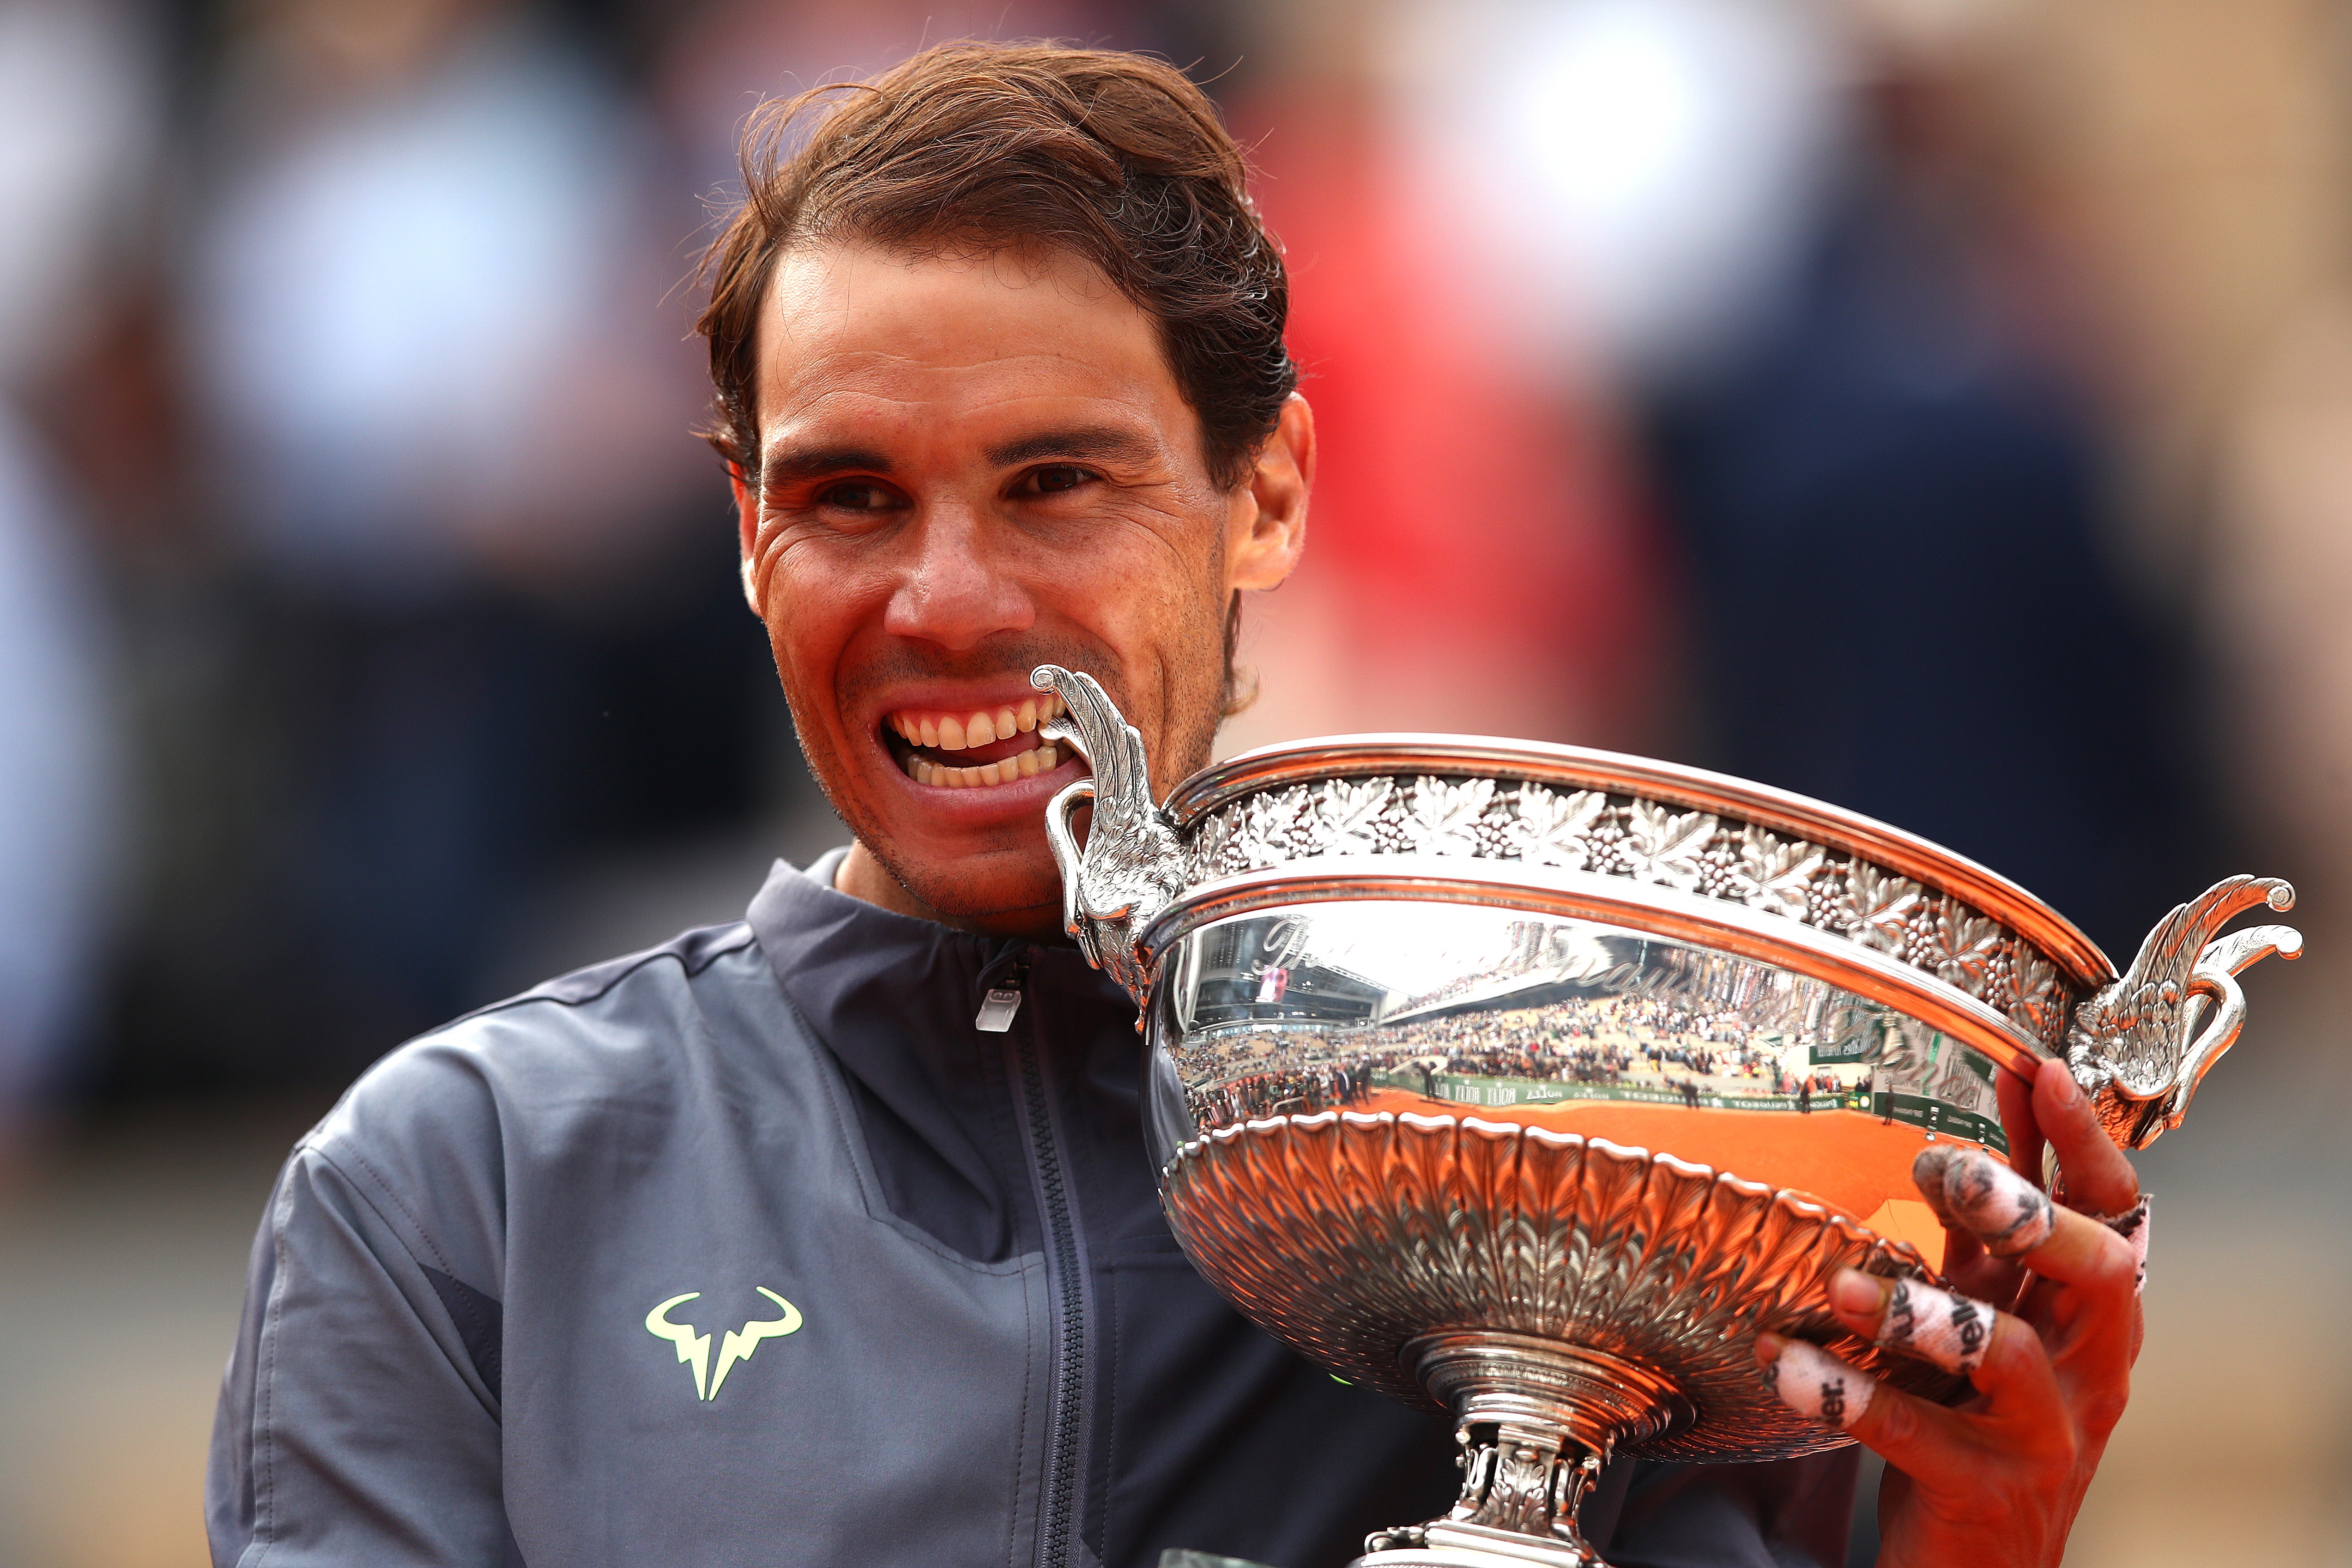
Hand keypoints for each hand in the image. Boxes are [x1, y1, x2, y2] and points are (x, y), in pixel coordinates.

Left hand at [1756, 1057, 2145, 1566]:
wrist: (1978, 1562)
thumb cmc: (1980, 1418)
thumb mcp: (1992, 1309)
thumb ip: (1992, 1224)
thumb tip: (2000, 1103)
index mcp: (2089, 1320)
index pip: (2114, 1215)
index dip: (2084, 1143)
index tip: (2039, 1070)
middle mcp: (2086, 1372)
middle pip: (2100, 1274)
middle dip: (2027, 1212)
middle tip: (1946, 1166)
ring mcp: (2041, 1437)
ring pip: (2006, 1355)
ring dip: (1920, 1308)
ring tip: (1837, 1281)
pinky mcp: (1983, 1493)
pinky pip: (1919, 1437)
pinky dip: (1849, 1394)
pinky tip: (1786, 1364)